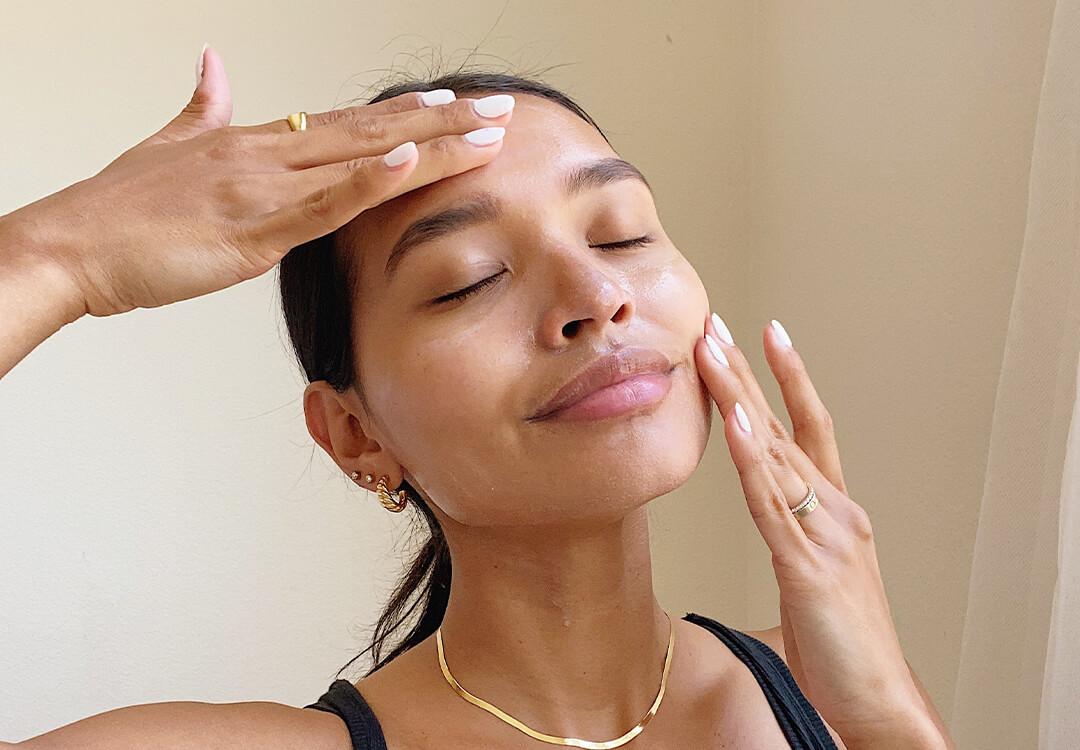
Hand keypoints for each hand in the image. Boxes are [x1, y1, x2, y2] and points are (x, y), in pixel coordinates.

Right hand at [8, 44, 513, 318]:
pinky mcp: (255, 229)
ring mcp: (265, 187)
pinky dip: (371, 179)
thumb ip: (201, 107)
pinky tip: (412, 159)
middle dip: (442, 122)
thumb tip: (213, 67)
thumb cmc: (118, 211)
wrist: (69, 246)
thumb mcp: (168, 147)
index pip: (348, 123)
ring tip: (488, 132)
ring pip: (364, 158)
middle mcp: (269, 154)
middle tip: (500, 109)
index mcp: (255, 143)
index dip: (405, 114)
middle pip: (373, 130)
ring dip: (431, 145)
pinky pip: (326, 201)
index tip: (453, 105)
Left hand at [695, 313, 942, 745]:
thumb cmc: (842, 647)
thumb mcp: (811, 580)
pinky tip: (736, 421)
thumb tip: (765, 524)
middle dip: (747, 372)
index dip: (790, 379)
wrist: (877, 701)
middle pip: (784, 426)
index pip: (812, 429)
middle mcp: (835, 512)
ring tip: (711, 350)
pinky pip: (772, 502)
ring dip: (739, 396)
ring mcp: (825, 536)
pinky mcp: (808, 567)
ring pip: (774, 452)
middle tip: (716, 323)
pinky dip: (752, 458)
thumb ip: (791, 542)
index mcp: (836, 512)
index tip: (769, 333)